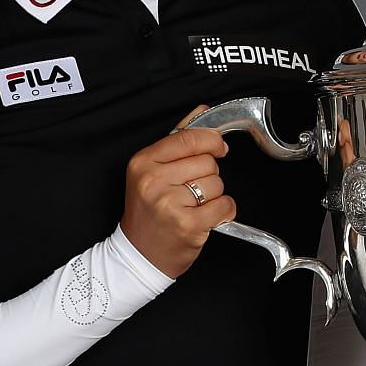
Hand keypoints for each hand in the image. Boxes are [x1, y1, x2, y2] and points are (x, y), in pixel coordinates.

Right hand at [120, 110, 232, 278]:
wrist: (140, 255)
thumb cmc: (148, 213)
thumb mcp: (152, 171)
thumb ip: (178, 139)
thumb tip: (202, 111)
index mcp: (143, 163)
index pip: (189, 138)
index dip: (211, 141)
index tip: (217, 147)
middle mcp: (153, 181)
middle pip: (207, 162)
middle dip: (207, 175)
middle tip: (189, 191)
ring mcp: (170, 204)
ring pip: (217, 184)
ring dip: (213, 196)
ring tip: (192, 206)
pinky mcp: (188, 225)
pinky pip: (225, 206)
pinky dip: (222, 212)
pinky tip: (204, 218)